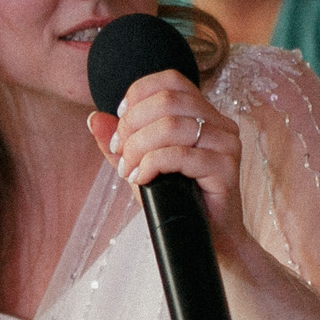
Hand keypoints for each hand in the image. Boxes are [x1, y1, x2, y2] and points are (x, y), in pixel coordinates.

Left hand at [88, 68, 245, 249]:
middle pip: (167, 100)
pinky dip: (152, 164)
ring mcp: (226, 144)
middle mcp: (219, 123)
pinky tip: (143, 179)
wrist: (208, 240)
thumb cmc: (177, 201)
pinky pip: (180, 154)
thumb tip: (94, 118)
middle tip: (120, 152)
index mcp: (203, 113)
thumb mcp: (141, 166)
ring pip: (171, 126)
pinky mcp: (226, 167)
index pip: (170, 80)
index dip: (138, 94)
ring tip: (130, 170)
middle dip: (132, 125)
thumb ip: (119, 143)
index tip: (120, 122)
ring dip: (139, 147)